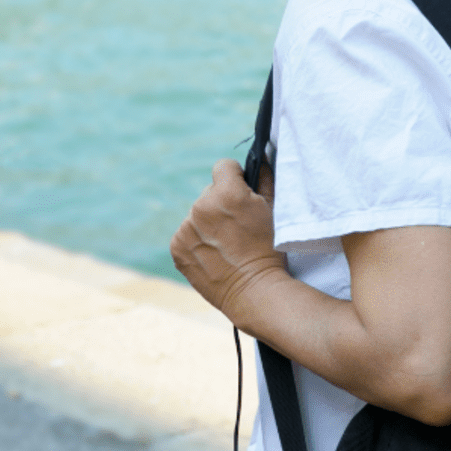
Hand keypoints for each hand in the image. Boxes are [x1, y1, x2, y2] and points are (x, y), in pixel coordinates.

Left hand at [171, 159, 284, 327]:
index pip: (223, 166)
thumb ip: (265, 178)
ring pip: (198, 214)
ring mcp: (185, 229)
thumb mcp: (274, 209)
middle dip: (221, 202)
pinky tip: (215, 253)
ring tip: (227, 243)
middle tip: (238, 225)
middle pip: (210, 192)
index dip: (235, 176)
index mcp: (227, 193)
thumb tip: (261, 159)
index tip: (242, 191)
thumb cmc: (269, 249)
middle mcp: (201, 207)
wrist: (253, 290)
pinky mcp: (176, 248)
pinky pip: (187, 233)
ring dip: (209, 222)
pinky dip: (198, 239)